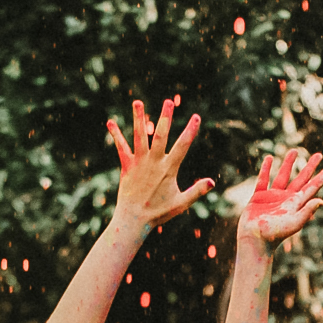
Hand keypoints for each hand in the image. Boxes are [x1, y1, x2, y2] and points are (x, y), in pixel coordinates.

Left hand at [107, 96, 214, 226]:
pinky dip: (115, 134)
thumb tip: (212, 182)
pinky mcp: (126, 166)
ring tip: (137, 102)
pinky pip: (121, 147)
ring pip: (139, 137)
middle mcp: (153, 162)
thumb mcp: (181, 203)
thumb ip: (196, 191)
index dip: (190, 131)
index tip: (196, 117)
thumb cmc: (159, 213)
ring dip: (138, 119)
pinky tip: (110, 121)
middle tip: (168, 102)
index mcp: (168, 169)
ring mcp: (139, 163)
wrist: (133, 220)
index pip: (182, 146)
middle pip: (160, 135)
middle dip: (165, 118)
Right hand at [236, 148, 322, 246]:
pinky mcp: (258, 197)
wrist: (254, 240)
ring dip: (288, 163)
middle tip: (319, 155)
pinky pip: (263, 179)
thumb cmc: (275, 234)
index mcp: (296, 203)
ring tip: (294, 151)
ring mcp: (272, 197)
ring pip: (283, 175)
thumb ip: (307, 211)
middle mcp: (286, 198)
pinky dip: (266, 169)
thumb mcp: (293, 223)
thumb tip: (322, 200)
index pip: (313, 186)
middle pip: (301, 178)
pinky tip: (269, 159)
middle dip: (310, 166)